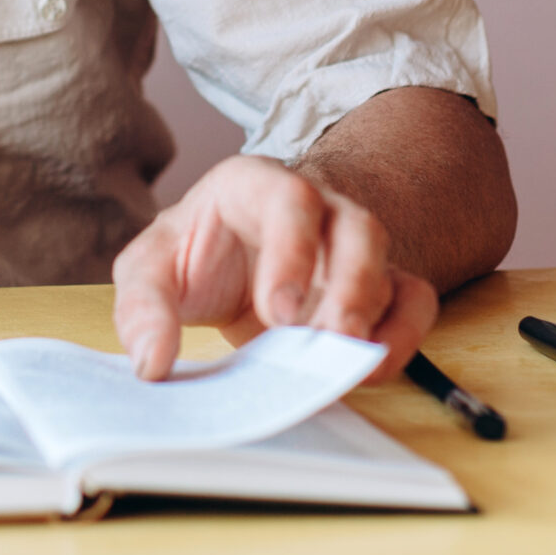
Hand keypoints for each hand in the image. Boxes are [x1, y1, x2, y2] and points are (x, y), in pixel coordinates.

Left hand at [112, 155, 437, 382]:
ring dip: (375, 316)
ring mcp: (351, 249)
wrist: (225, 265)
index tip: (279, 311)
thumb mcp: (150, 269)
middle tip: (328, 338)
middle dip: (351, 284)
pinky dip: (403, 335)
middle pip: (358, 226)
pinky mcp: (374, 290)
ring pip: (389, 265)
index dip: (293, 251)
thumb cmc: (192, 256)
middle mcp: (317, 210)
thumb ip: (143, 309)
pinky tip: (370, 368)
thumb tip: (153, 363)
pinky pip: (412, 301)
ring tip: (346, 361)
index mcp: (255, 186)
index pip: (290, 197)